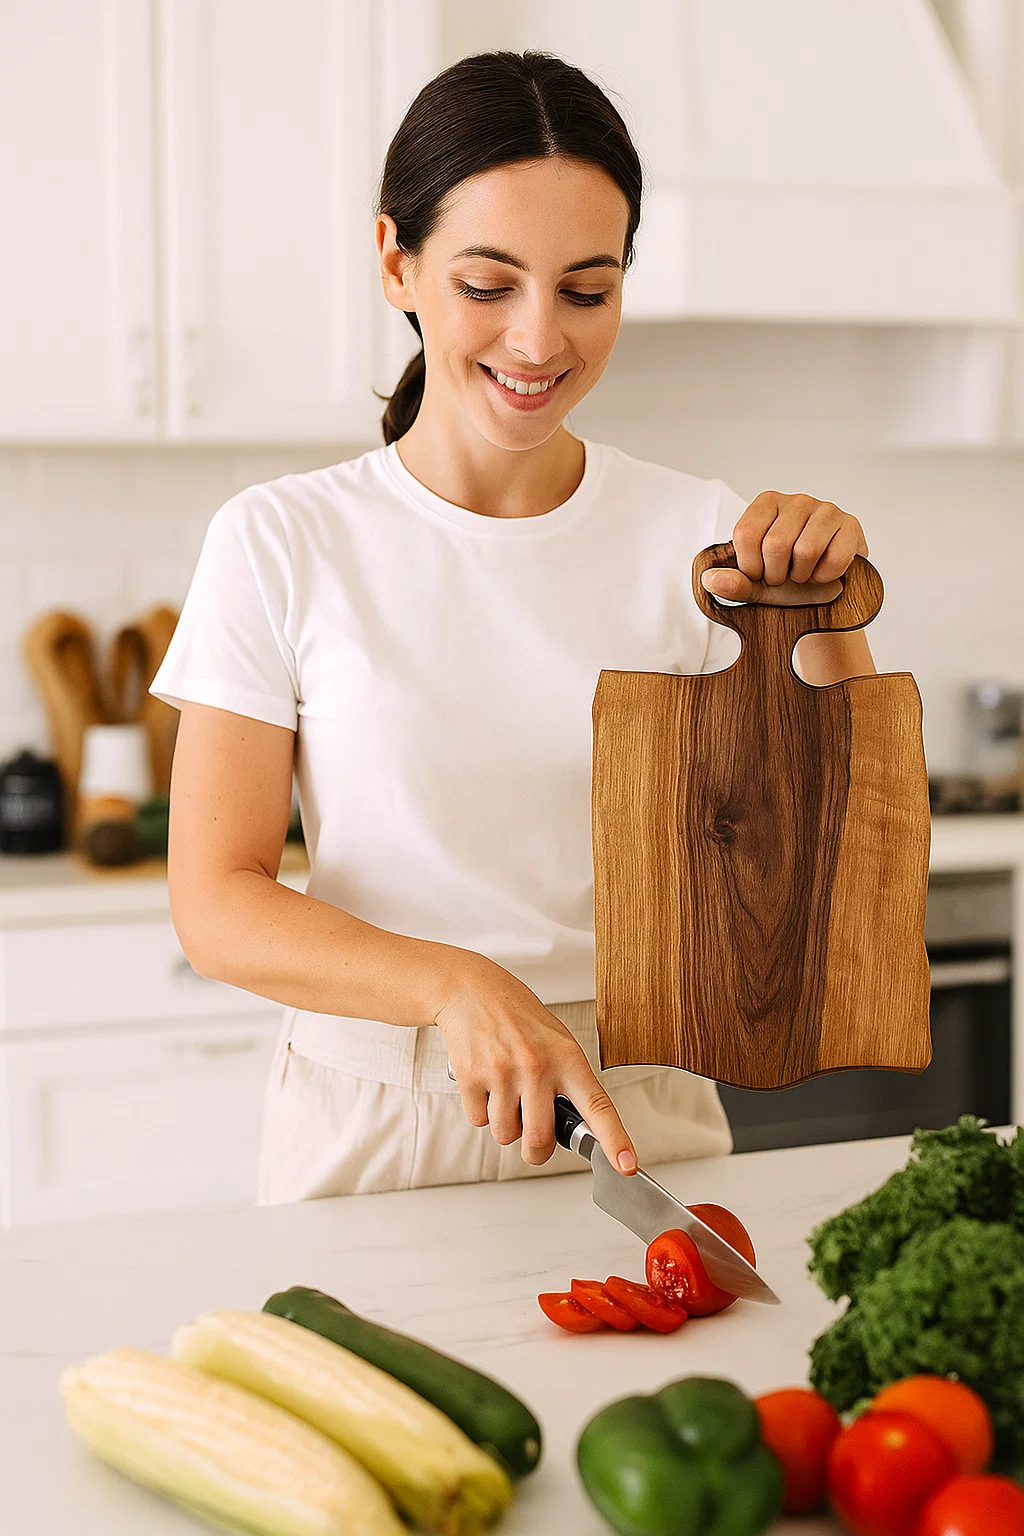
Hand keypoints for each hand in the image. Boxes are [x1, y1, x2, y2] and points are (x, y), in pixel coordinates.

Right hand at [433, 955, 638, 1175]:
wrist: (472, 991)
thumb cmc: (519, 1018)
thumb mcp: (557, 1041)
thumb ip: (567, 1081)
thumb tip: (572, 1128)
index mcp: (567, 1058)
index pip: (598, 1106)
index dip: (614, 1140)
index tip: (625, 1165)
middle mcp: (537, 1066)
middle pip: (540, 1139)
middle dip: (536, 1152)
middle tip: (534, 1141)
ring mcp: (503, 1072)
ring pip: (505, 1134)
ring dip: (505, 1126)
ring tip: (506, 1094)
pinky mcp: (471, 1077)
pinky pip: (479, 1120)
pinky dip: (481, 1111)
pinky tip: (486, 1084)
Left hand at [701, 491, 868, 605]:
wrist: (826, 591)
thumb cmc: (788, 580)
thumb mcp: (755, 585)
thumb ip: (732, 583)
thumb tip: (708, 579)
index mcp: (766, 503)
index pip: (746, 534)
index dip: (750, 566)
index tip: (759, 574)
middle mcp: (796, 500)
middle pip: (776, 544)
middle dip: (777, 574)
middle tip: (784, 577)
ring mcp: (826, 509)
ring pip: (805, 550)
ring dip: (802, 576)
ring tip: (803, 574)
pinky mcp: (851, 525)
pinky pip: (834, 558)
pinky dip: (826, 577)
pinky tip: (824, 573)